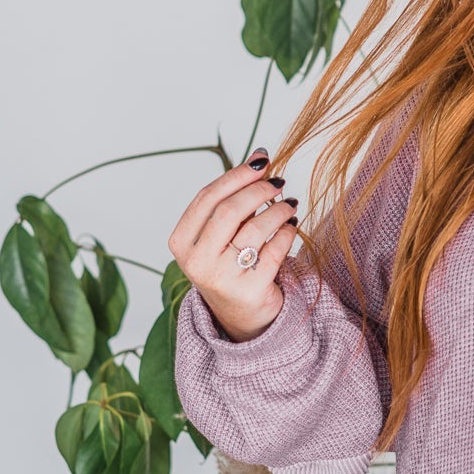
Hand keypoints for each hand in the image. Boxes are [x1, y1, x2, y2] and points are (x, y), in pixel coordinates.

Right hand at [168, 149, 299, 342]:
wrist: (242, 317)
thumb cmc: (231, 264)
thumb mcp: (220, 234)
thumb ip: (233, 199)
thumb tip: (259, 156)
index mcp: (181, 242)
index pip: (207, 197)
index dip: (237, 175)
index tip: (262, 161)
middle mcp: (196, 262)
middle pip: (229, 211)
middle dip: (258, 190)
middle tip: (279, 182)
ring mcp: (222, 278)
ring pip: (255, 229)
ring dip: (278, 210)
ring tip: (289, 205)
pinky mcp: (250, 290)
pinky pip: (274, 250)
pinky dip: (287, 233)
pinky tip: (292, 226)